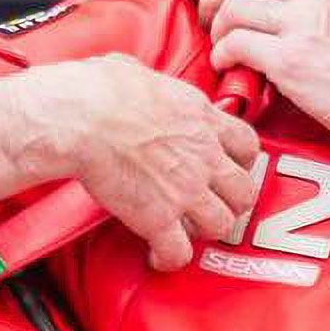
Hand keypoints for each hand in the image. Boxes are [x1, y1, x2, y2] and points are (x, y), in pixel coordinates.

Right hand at [0, 53, 260, 269]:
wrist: (82, 117)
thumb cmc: (100, 89)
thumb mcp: (140, 72)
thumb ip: (154, 86)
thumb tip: (136, 80)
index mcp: (202, 118)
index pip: (247, 145)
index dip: (241, 163)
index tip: (227, 169)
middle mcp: (203, 156)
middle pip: (244, 191)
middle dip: (232, 203)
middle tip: (212, 206)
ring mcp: (186, 190)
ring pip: (221, 225)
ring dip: (204, 232)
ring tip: (185, 231)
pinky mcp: (158, 218)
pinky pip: (178, 252)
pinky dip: (169, 259)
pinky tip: (158, 256)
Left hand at [183, 0, 329, 170]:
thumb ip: (321, 7)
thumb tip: (282, 7)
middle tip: (203, 15)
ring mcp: (302, 26)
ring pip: (233, 7)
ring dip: (215, 28)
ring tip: (221, 47)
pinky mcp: (291, 61)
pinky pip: (236, 44)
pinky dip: (222, 53)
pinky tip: (227, 66)